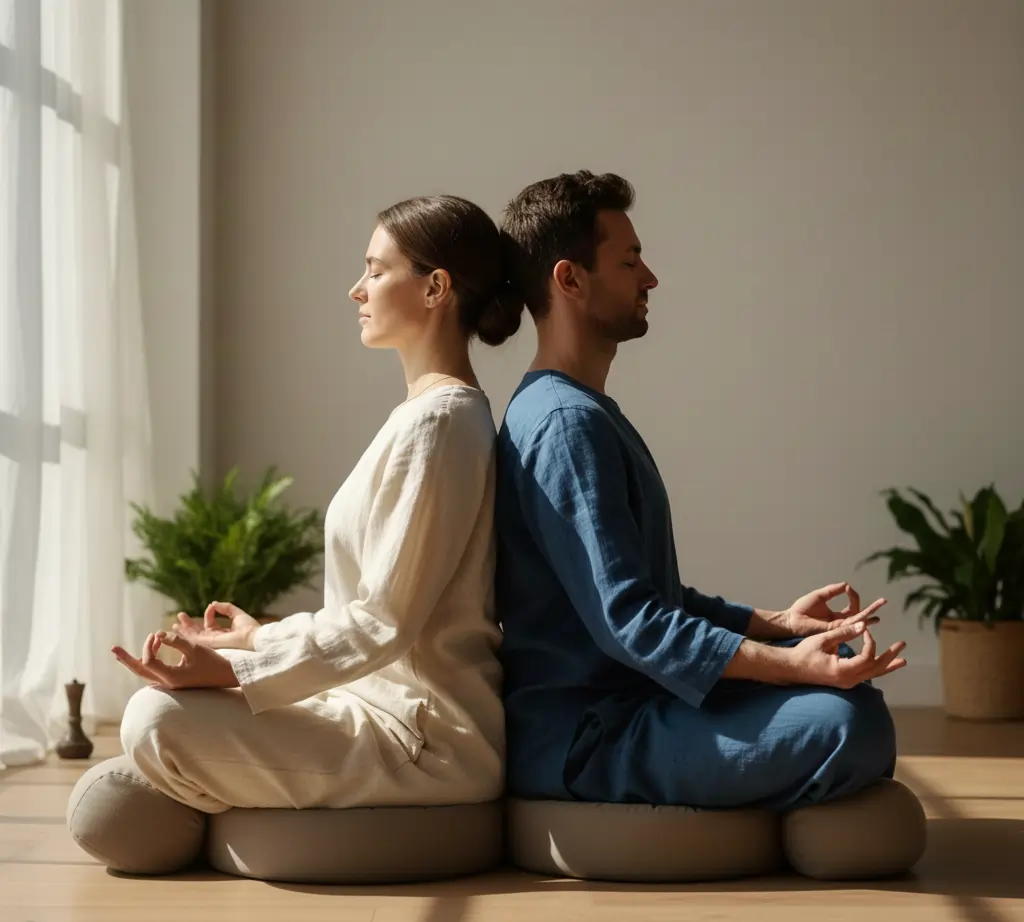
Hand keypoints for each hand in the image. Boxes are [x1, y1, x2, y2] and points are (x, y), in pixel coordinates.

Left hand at [112, 631, 239, 689]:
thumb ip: (176, 641)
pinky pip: (154, 672)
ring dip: (134, 661)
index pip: (148, 661)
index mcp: (171, 677)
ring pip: (145, 673)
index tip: (157, 635)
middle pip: (140, 671)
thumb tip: (158, 634)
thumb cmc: (214, 663)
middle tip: (113, 648)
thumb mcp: (196, 648)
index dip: (149, 645)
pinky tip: (146, 655)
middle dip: (126, 659)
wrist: (228, 677)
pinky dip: (147, 663)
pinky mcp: (174, 681)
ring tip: (121, 654)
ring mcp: (170, 683)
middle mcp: (167, 683)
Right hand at [171, 601, 259, 650]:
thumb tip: (213, 603)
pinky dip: (185, 634)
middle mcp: (216, 639)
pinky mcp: (209, 644)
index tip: (211, 606)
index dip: (209, 614)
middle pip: (198, 632)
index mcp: (223, 632)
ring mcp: (211, 643)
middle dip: (188, 624)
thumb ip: (225, 607)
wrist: (253, 637)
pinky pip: (194, 639)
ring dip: (183, 630)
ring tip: (174, 624)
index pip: (211, 623)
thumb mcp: (237, 614)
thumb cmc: (249, 628)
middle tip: (179, 616)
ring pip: (193, 637)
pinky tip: (178, 629)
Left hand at [782, 582, 886, 637]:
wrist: (791, 620)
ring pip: (858, 621)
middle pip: (861, 615)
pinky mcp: (834, 630)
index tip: (849, 588)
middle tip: (884, 601)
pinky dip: (858, 622)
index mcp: (837, 614)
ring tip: (880, 609)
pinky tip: (867, 619)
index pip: (853, 605)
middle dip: (873, 608)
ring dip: (870, 614)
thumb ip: (833, 591)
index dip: (853, 595)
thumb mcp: (820, 596)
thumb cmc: (802, 609)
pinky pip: (849, 626)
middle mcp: (840, 622)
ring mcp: (838, 627)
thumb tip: (847, 585)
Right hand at [789, 621, 906, 688]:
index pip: (866, 657)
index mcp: (843, 670)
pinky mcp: (845, 681)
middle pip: (876, 668)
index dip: (869, 641)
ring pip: (873, 674)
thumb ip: (844, 633)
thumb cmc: (804, 653)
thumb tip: (864, 625)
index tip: (864, 629)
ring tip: (902, 659)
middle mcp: (848, 680)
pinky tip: (883, 664)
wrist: (791, 668)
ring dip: (887, 664)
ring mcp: (847, 682)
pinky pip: (866, 675)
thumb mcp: (823, 640)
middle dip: (890, 655)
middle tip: (902, 644)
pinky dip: (876, 668)